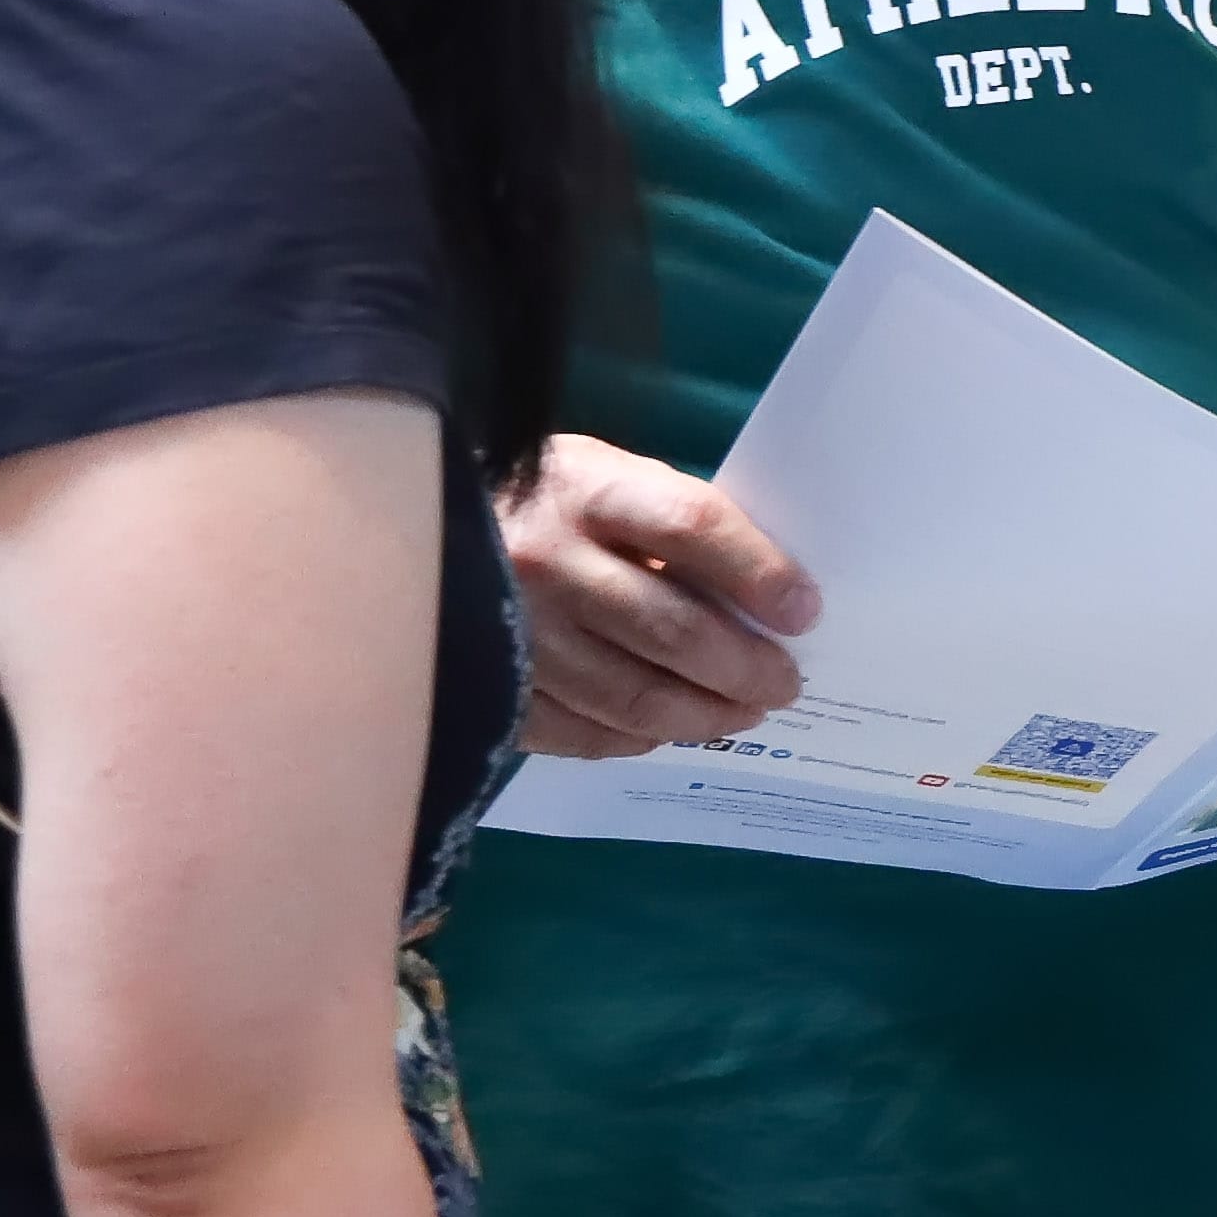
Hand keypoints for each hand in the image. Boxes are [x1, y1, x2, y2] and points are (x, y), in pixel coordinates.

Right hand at [502, 434, 811, 756]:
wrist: (412, 527)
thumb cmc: (540, 500)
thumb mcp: (603, 478)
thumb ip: (670, 524)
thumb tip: (763, 597)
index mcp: (587, 490)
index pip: (691, 528)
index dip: (758, 574)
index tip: (805, 612)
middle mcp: (547, 561)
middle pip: (671, 629)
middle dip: (746, 668)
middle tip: (785, 684)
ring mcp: (514, 631)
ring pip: (633, 696)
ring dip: (704, 715)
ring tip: (743, 713)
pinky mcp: (491, 687)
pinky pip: (581, 731)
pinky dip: (636, 738)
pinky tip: (665, 729)